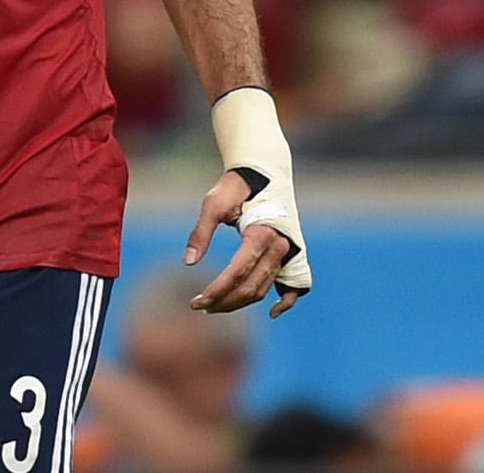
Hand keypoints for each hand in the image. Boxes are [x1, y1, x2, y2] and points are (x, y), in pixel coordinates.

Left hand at [182, 170, 303, 318]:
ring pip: (265, 288)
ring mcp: (288, 251)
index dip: (215, 291)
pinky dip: (286, 301)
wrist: (265, 171)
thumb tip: (189, 262)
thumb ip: (201, 232)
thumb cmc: (236, 185)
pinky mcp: (292, 252)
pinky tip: (272, 312)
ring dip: (240, 302)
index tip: (195, 302)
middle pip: (251, 287)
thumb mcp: (213, 203)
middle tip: (200, 306)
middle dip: (224, 302)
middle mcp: (279, 245)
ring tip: (216, 306)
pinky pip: (294, 284)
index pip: (236, 273)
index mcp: (261, 233)